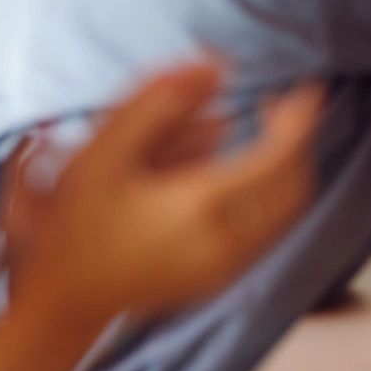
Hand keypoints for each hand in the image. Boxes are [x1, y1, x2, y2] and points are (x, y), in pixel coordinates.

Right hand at [7, 61, 321, 332]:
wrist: (64, 302)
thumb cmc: (76, 225)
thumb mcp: (101, 157)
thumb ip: (153, 106)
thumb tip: (214, 67)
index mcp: (199, 208)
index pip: (278, 158)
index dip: (300, 119)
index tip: (307, 88)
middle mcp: (225, 241)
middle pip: (295, 183)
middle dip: (297, 141)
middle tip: (278, 107)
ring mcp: (227, 267)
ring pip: (287, 210)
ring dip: (286, 168)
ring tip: (263, 132)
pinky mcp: (222, 280)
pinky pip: (269, 231)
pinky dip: (270, 195)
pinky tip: (241, 172)